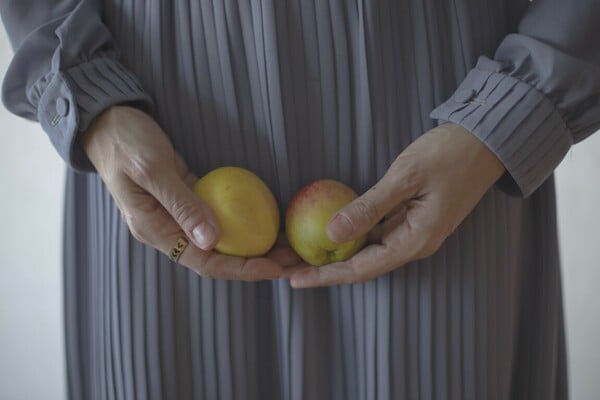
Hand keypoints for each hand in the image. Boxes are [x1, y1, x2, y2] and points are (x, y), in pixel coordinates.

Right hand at [80, 106, 298, 279]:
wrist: (107, 121)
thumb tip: (212, 240)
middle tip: (291, 259)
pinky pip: (216, 216)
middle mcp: (165, 229)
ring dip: (251, 243)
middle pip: (216, 256)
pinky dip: (241, 220)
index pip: (204, 262)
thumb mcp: (152, 169)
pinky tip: (264, 218)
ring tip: (285, 243)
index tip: (274, 268)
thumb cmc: (125, 141)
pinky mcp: (184, 198)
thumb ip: (181, 204)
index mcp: (153, 230)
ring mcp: (175, 215)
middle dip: (254, 262)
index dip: (241, 268)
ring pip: (219, 239)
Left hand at [288, 123, 504, 287]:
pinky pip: (372, 233)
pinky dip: (346, 233)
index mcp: (414, 241)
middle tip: (281, 264)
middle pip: (359, 264)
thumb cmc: (450, 154)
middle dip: (319, 266)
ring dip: (329, 251)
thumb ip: (369, 207)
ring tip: (293, 250)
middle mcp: (411, 243)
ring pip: (363, 249)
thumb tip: (332, 233)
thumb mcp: (405, 177)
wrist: (485, 141)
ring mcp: (411, 232)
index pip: (361, 269)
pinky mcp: (408, 218)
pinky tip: (323, 229)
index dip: (324, 276)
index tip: (292, 279)